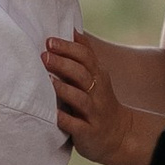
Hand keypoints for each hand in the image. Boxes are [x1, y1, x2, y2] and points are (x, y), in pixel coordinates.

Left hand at [42, 32, 159, 164]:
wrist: (120, 135)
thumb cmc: (100, 101)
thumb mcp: (97, 76)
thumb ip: (85, 55)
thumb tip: (72, 29)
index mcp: (98, 76)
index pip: (86, 57)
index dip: (68, 48)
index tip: (50, 41)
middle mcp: (98, 92)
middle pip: (82, 74)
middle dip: (63, 64)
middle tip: (44, 55)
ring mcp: (94, 113)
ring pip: (80, 98)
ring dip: (63, 89)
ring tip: (47, 79)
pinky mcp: (88, 132)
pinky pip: (76, 125)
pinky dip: (65, 119)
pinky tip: (53, 114)